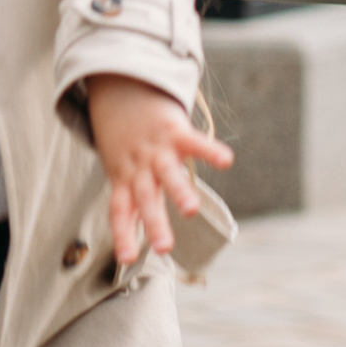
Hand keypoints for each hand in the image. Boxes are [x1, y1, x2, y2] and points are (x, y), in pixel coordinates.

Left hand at [84, 73, 232, 270]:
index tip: (126, 259)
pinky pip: (194, 141)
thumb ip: (132, 195)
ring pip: (167, 174)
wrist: (119, 87)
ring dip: (179, 191)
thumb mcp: (119, 165)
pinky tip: (226, 161)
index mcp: (124, 178)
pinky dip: (209, 151)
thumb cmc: (124, 138)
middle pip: (145, 199)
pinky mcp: (173, 129)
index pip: (120, 211)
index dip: (123, 234)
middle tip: (165, 248)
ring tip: (190, 209)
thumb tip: (137, 231)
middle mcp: (139, 167)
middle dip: (155, 224)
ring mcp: (156, 148)